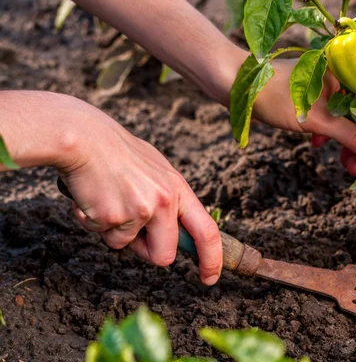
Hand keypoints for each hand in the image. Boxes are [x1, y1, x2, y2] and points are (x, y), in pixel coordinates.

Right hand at [54, 96, 221, 285]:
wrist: (83, 138)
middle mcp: (164, 201)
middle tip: (130, 229)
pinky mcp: (114, 217)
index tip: (210, 278)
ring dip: (114, 231)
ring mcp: (140, 210)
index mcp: (178, 189)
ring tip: (108, 199)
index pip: (207, 231)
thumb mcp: (156, 171)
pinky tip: (93, 198)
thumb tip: (177, 230)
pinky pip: (103, 236)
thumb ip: (168, 199)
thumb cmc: (117, 153)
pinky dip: (94, 223)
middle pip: (164, 256)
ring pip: (127, 247)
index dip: (211, 259)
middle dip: (146, 252)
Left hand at [252, 58, 355, 175]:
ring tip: (344, 164)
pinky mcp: (311, 100)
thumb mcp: (317, 120)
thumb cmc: (275, 95)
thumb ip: (351, 136)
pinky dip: (328, 134)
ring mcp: (325, 90)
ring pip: (347, 119)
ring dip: (348, 142)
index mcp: (348, 74)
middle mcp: (340, 79)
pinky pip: (329, 119)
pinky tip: (316, 144)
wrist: (235, 85)